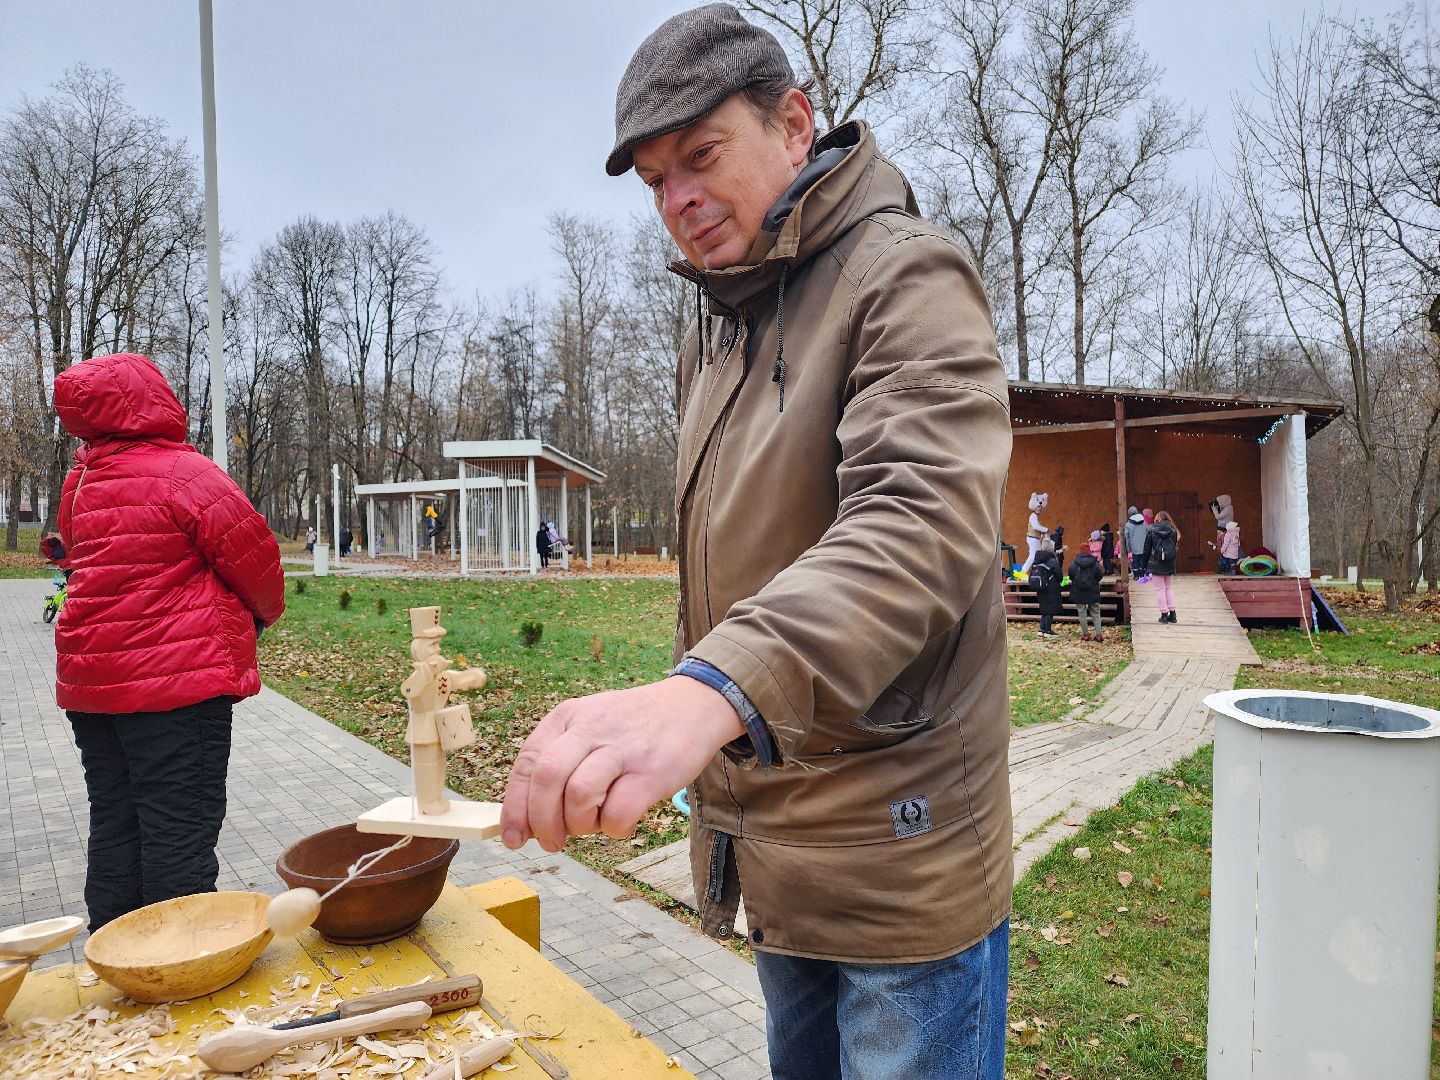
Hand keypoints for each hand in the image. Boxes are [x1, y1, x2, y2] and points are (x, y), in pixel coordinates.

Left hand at [500, 676, 743, 852]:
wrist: (694, 705)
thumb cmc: (634, 726)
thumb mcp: (590, 724)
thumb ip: (559, 761)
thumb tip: (528, 819)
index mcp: (568, 716)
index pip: (527, 764)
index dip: (514, 807)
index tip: (513, 837)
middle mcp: (591, 728)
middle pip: (546, 779)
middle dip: (541, 821)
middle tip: (551, 842)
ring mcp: (622, 749)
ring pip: (578, 795)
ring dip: (577, 825)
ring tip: (590, 826)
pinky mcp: (651, 772)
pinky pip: (618, 812)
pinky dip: (612, 828)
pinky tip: (620, 822)